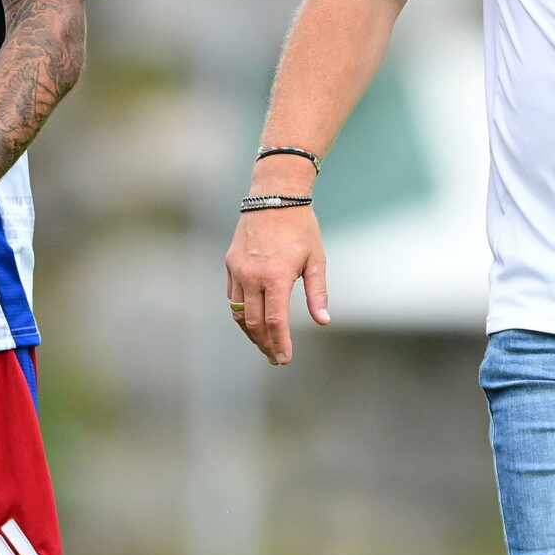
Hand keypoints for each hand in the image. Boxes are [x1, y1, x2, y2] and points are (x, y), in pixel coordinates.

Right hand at [226, 204, 329, 365]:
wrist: (273, 196)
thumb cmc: (300, 227)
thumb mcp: (316, 260)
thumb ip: (318, 293)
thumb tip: (323, 321)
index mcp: (276, 277)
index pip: (275, 321)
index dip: (280, 343)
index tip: (285, 359)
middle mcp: (252, 276)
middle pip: (254, 323)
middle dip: (265, 344)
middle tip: (276, 357)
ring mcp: (237, 270)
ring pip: (239, 313)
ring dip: (251, 333)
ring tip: (264, 344)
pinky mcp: (230, 264)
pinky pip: (233, 297)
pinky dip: (242, 313)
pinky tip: (253, 320)